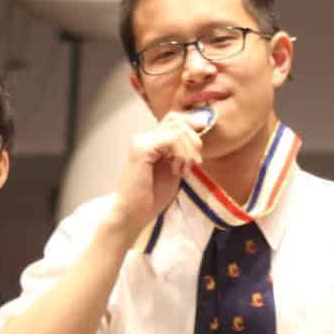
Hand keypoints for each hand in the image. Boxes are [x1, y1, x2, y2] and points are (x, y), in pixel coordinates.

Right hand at [106, 111, 206, 233]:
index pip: (174, 120)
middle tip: (195, 163)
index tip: (200, 146)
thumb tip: (198, 130)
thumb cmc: (151, 197)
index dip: (191, 126)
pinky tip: (175, 171)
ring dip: (188, 152)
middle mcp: (143, 137)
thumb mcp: (174, 169)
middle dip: (193, 141)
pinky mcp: (141, 148)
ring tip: (184, 171)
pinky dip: (180, 155)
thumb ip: (182, 152)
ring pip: (177, 130)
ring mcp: (141, 141)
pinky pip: (171, 140)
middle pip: (177, 121)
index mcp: (150, 142)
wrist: (133, 214)